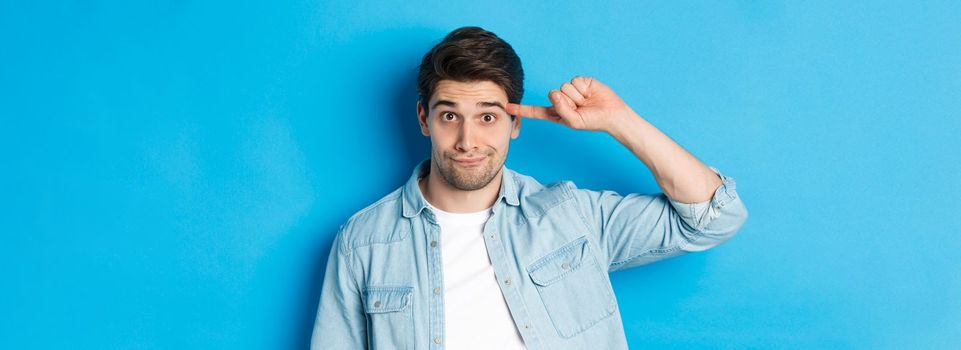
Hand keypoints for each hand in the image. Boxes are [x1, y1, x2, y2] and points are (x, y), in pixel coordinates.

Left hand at [506, 76, 633, 132]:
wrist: (612, 115)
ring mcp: (569, 90)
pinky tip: (590, 94)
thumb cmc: (593, 122)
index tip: (506, 107)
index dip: (521, 109)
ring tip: (587, 102)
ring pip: (564, 87)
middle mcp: (560, 100)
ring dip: (577, 96)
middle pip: (553, 95)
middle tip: (581, 108)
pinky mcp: (580, 82)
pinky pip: (575, 81)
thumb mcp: (574, 122)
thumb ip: (562, 110)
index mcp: (556, 113)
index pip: (535, 111)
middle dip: (568, 102)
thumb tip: (555, 92)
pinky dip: (583, 89)